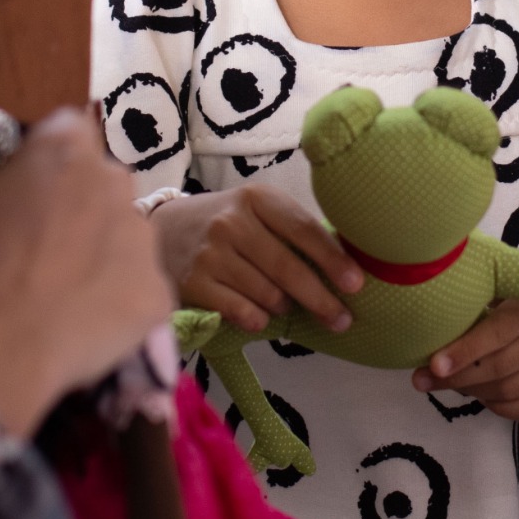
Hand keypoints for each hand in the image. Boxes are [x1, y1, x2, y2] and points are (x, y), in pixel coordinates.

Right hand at [0, 109, 172, 438]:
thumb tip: (10, 193)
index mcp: (65, 145)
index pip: (69, 131)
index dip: (51, 161)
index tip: (34, 188)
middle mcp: (116, 178)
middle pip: (105, 182)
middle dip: (83, 205)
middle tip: (50, 245)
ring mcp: (144, 236)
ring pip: (127, 235)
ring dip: (104, 253)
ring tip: (67, 293)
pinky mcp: (159, 290)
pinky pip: (140, 289)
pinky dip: (119, 303)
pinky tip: (85, 324)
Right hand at [151, 184, 363, 335]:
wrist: (162, 230)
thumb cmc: (226, 223)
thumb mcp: (256, 211)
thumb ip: (292, 231)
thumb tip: (343, 268)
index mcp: (256, 198)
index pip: (303, 229)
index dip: (333, 259)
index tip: (356, 284)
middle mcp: (232, 222)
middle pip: (288, 268)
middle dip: (321, 298)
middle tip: (342, 319)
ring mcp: (210, 253)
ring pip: (267, 294)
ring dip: (284, 307)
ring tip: (284, 306)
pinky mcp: (193, 283)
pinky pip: (240, 311)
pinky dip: (257, 319)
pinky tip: (260, 318)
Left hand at [411, 299, 518, 421]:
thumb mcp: (514, 286)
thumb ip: (484, 307)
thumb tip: (437, 333)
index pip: (499, 332)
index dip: (465, 351)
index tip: (433, 365)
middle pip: (502, 367)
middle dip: (458, 377)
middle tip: (425, 380)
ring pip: (512, 391)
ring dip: (474, 392)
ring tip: (451, 384)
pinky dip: (500, 407)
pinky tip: (482, 396)